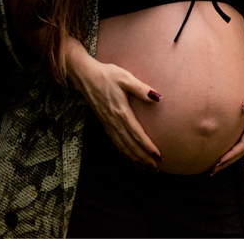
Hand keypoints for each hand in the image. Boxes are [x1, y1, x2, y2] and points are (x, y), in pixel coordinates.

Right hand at [66, 39, 162, 171]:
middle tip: (155, 169)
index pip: (136, 134)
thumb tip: (158, 98)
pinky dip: (123, 153)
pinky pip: (115, 143)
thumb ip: (141, 89)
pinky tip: (129, 160)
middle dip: (143, 158)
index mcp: (121, 112)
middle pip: (130, 145)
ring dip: (134, 159)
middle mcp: (114, 122)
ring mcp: (108, 124)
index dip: (147, 147)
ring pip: (122, 147)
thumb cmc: (107, 75)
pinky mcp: (104, 124)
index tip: (158, 156)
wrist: (84, 76)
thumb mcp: (126, 78)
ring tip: (145, 169)